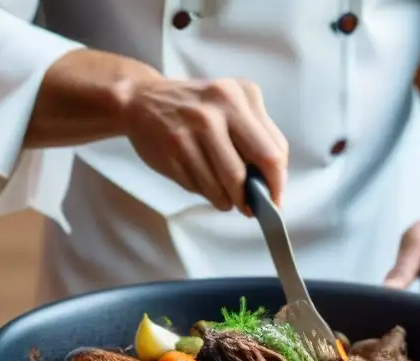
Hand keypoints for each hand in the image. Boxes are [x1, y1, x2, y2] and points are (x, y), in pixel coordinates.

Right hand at [122, 78, 288, 212]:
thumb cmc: (192, 109)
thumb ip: (255, 135)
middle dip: (260, 193)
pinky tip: (206, 186)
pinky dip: (210, 195)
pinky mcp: (176, 148)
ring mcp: (196, 127)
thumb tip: (274, 181)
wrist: (141, 100)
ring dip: (231, 200)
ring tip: (227, 198)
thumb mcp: (229, 105)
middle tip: (255, 206)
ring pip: (230, 182)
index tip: (275, 197)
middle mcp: (220, 108)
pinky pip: (204, 186)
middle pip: (261, 163)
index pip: (275, 149)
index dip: (278, 181)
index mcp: (241, 95)